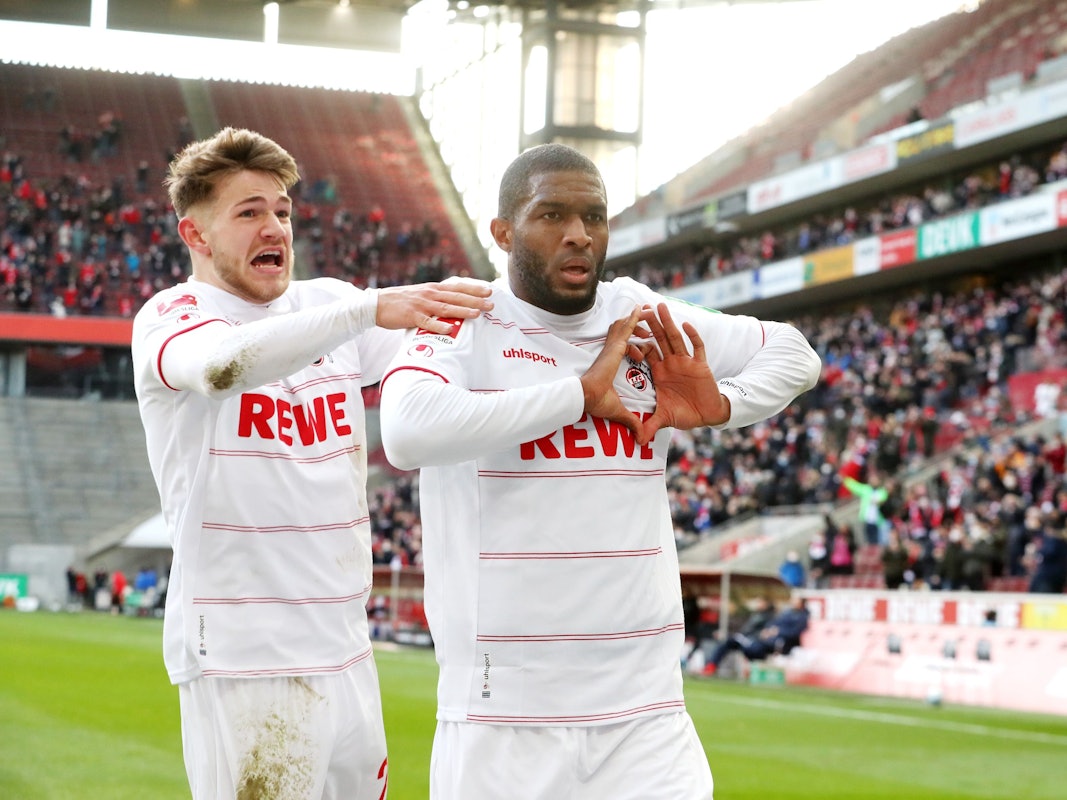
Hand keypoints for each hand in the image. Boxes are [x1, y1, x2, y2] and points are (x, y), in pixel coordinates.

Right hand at [376, 279, 492, 332]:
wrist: (376, 304)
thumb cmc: (400, 301)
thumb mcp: (421, 294)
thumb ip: (436, 297)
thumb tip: (452, 300)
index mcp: (433, 289)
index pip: (457, 287)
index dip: (473, 289)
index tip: (489, 290)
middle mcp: (429, 294)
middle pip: (456, 297)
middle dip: (475, 300)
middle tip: (491, 304)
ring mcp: (421, 305)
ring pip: (446, 308)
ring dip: (463, 311)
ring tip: (478, 314)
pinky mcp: (412, 317)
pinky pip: (427, 322)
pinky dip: (438, 325)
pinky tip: (450, 328)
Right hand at [579, 306, 643, 439]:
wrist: (586, 397)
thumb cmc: (596, 402)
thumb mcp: (619, 410)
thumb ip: (631, 420)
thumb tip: (641, 438)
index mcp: (610, 364)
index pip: (622, 348)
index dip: (633, 345)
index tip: (642, 350)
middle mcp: (610, 352)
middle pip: (623, 332)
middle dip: (635, 325)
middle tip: (646, 320)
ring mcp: (612, 347)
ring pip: (624, 326)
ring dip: (636, 319)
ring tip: (647, 310)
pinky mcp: (615, 346)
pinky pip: (626, 327)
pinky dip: (634, 317)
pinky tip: (641, 309)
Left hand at [638, 302, 729, 441]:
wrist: (707, 415)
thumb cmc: (685, 413)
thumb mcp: (664, 418)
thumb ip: (649, 426)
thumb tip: (637, 441)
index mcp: (660, 372)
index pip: (646, 352)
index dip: (637, 343)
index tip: (627, 333)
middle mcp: (671, 363)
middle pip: (659, 339)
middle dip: (652, 324)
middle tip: (642, 307)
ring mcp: (686, 362)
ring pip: (675, 338)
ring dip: (668, 323)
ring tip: (660, 306)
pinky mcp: (700, 365)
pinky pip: (696, 348)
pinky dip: (692, 336)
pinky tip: (686, 325)